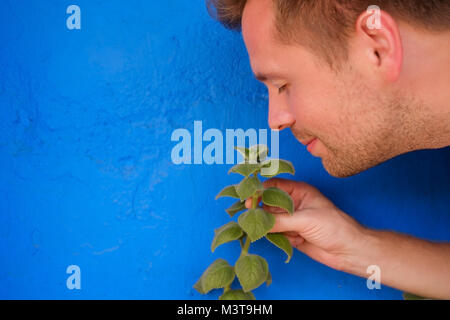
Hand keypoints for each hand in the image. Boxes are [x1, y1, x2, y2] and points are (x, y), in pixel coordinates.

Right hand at [246, 178, 367, 271]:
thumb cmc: (335, 227)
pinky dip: (281, 238)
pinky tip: (298, 241)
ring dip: (274, 227)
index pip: (274, 186)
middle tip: (252, 217)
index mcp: (299, 191)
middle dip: (262, 211)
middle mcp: (293, 203)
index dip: (260, 191)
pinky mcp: (291, 235)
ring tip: (289, 233)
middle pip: (268, 203)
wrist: (349, 251)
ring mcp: (292, 219)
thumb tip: (257, 221)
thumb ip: (280, 220)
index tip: (248, 199)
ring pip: (270, 220)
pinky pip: (276, 234)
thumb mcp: (306, 220)